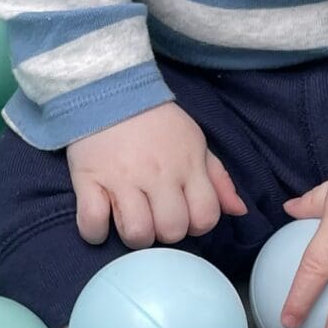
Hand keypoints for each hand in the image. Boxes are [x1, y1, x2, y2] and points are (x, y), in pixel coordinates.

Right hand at [67, 102, 245, 249]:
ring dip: (134, 236)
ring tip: (130, 220)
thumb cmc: (157, 122)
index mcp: (187, 166)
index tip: (183, 216)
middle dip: (164, 233)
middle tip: (154, 217)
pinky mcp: (88, 179)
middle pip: (171, 231)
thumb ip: (218, 179)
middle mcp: (157, 175)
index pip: (205, 217)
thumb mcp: (195, 143)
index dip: (196, 225)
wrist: (110, 90)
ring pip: (136, 233)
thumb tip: (239, 211)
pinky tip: (102, 222)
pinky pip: (92, 222)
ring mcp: (121, 178)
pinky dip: (95, 232)